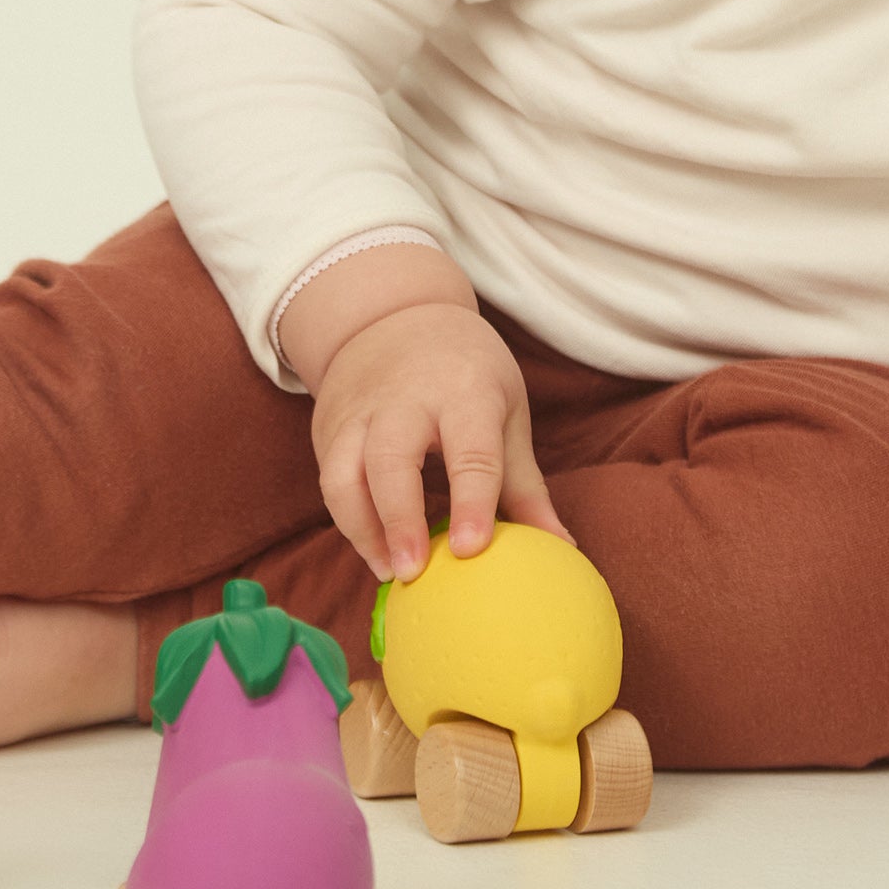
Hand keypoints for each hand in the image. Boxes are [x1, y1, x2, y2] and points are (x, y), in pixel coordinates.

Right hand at [309, 301, 572, 584]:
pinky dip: (349, 521)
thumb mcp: (505, 409)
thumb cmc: (464, 370)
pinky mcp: (328, 427)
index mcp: (463, 390)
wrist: (393, 315)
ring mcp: (357, 411)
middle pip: (390, 461)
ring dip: (362, 529)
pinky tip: (374, 550)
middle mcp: (403, 398)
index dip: (471, 501)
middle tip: (413, 573)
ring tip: (389, 572)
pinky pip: (330, 481)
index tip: (471, 549)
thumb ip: (525, 484)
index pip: (469, 450)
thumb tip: (560, 548)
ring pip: (343, 475)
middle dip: (399, 519)